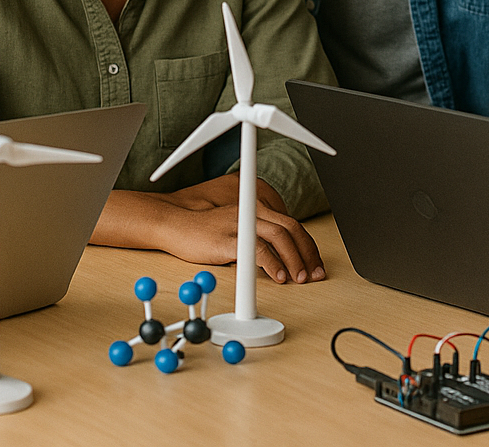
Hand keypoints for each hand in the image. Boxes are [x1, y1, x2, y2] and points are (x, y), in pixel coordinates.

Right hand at [92, 176, 325, 284]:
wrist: (173, 225)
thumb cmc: (203, 231)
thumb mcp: (236, 230)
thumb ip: (256, 237)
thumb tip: (278, 258)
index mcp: (255, 209)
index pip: (291, 224)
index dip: (307, 245)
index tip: (314, 264)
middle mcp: (251, 212)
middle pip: (291, 228)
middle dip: (308, 253)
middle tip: (314, 275)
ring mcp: (240, 224)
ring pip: (280, 236)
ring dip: (295, 259)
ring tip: (300, 278)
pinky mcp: (227, 239)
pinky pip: (257, 250)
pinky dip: (272, 265)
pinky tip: (278, 277)